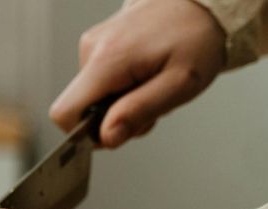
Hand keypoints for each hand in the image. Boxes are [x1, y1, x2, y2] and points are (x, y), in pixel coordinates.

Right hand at [50, 0, 226, 147]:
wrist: (201, 4)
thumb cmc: (196, 38)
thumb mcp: (180, 84)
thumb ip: (140, 111)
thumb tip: (106, 136)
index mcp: (107, 60)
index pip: (65, 112)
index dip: (85, 133)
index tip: (118, 131)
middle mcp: (92, 49)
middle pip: (82, 108)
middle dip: (114, 117)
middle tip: (151, 104)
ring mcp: (93, 44)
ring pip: (93, 96)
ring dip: (122, 102)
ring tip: (153, 85)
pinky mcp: (98, 43)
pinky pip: (100, 81)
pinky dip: (122, 87)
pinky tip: (146, 75)